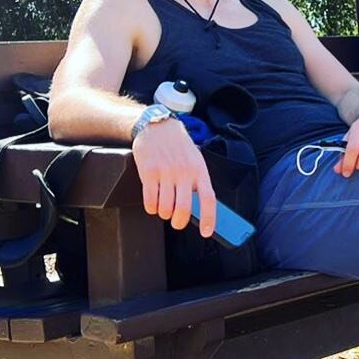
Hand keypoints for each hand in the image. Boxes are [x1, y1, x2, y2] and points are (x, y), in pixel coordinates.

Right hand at [132, 117, 215, 236]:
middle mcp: (184, 172)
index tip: (207, 232)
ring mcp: (166, 172)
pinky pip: (149, 200)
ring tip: (163, 210)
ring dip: (163, 214)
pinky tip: (152, 204)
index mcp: (199, 170)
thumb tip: (198, 209)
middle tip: (177, 222)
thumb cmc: (178, 147)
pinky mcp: (149, 172)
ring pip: (165, 207)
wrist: (158, 126)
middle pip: (184, 208)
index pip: (208, 199)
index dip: (209, 218)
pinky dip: (151, 207)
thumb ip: (196, 182)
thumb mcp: (195, 161)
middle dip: (180, 222)